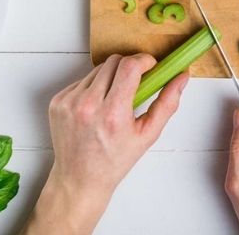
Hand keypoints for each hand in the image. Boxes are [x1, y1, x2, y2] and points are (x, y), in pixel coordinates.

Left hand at [23, 54, 189, 234]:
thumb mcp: (148, 135)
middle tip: (135, 83)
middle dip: (128, 67)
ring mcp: (69, 102)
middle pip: (113, 62)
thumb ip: (167, 103)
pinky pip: (81, 81)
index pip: (129, 66)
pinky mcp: (57, 102)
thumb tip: (181, 77)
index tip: (150, 65)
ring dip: (110, 77)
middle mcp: (88, 105)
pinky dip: (93, 88)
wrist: (79, 179)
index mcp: (113, 114)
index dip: (143, 60)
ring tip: (113, 100)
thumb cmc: (115, 160)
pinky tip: (96, 107)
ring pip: (97, 70)